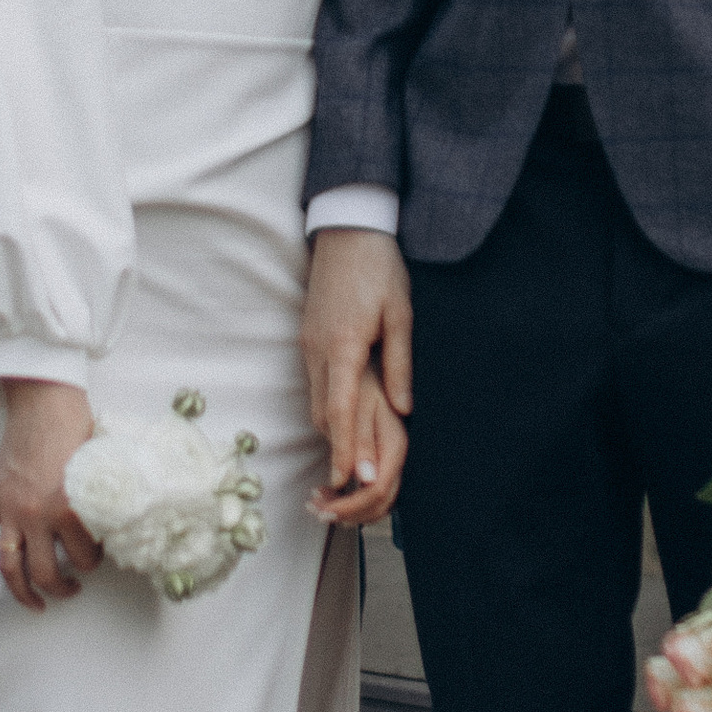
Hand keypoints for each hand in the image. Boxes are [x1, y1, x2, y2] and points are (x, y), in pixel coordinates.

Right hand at [0, 377, 98, 611]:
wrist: (45, 397)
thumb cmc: (75, 425)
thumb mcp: (96, 469)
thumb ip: (96, 502)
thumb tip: (107, 526)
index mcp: (67, 506)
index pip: (84, 554)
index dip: (94, 561)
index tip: (97, 557)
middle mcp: (36, 513)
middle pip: (44, 571)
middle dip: (60, 587)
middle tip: (71, 588)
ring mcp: (10, 508)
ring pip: (9, 564)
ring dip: (20, 590)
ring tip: (35, 602)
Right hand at [303, 228, 413, 466]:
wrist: (346, 230)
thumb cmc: (379, 268)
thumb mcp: (401, 314)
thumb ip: (400, 364)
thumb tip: (404, 409)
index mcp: (343, 345)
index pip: (342, 410)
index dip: (346, 448)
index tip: (348, 479)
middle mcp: (318, 350)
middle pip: (324, 414)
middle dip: (338, 448)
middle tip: (355, 480)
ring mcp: (309, 345)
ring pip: (317, 401)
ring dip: (334, 429)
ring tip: (354, 456)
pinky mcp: (307, 339)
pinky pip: (316, 383)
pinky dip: (330, 407)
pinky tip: (346, 418)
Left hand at [309, 365, 405, 528]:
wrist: (362, 356)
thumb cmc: (360, 374)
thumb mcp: (355, 403)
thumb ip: (360, 441)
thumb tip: (363, 480)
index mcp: (394, 442)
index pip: (378, 490)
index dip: (351, 506)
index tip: (323, 507)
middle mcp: (395, 453)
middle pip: (380, 502)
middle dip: (348, 512)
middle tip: (316, 509)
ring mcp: (387, 455)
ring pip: (375, 500)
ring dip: (347, 508)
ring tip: (317, 502)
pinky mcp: (376, 453)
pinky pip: (368, 487)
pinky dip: (348, 496)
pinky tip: (328, 491)